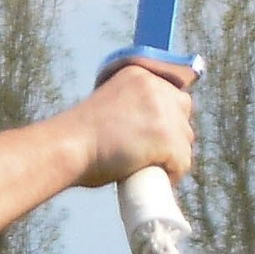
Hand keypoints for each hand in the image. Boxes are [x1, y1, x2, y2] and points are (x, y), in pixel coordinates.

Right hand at [68, 61, 196, 191]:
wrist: (68, 146)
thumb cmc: (78, 137)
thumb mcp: (107, 104)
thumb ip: (131, 109)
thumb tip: (146, 132)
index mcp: (139, 75)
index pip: (171, 94)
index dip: (165, 119)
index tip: (153, 138)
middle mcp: (155, 86)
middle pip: (183, 113)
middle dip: (172, 135)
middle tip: (153, 155)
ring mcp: (163, 111)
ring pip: (185, 140)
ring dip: (173, 156)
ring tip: (151, 168)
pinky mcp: (166, 137)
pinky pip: (182, 161)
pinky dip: (172, 174)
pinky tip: (156, 177)